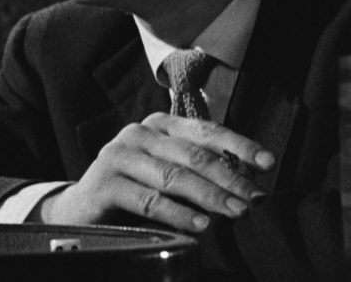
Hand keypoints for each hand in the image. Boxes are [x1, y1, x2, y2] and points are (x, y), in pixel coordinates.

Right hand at [39, 112, 274, 233]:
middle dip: (230, 178)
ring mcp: (120, 154)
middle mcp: (140, 133)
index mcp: (160, 125)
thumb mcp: (167, 173)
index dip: (239, 145)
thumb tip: (248, 182)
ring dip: (210, 196)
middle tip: (255, 199)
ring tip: (236, 213)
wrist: (82, 210)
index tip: (268, 163)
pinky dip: (178, 214)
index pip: (206, 130)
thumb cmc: (134, 189)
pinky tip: (200, 227)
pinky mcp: (106, 182)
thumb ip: (198, 171)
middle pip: (194, 154)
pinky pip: (149, 199)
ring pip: (174, 176)